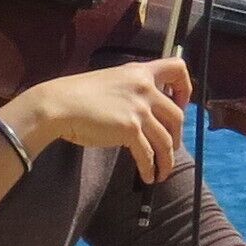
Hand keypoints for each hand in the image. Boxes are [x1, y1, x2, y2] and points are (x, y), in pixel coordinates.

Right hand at [12, 59, 192, 182]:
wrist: (59, 105)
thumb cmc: (78, 95)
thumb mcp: (112, 82)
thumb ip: (131, 91)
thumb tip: (145, 113)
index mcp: (140, 72)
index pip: (178, 68)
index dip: (186, 88)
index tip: (181, 103)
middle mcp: (144, 88)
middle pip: (177, 115)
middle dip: (177, 137)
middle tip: (171, 148)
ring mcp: (138, 109)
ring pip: (166, 140)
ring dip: (167, 160)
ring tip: (163, 172)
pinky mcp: (130, 129)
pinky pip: (148, 154)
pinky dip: (150, 168)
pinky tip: (148, 176)